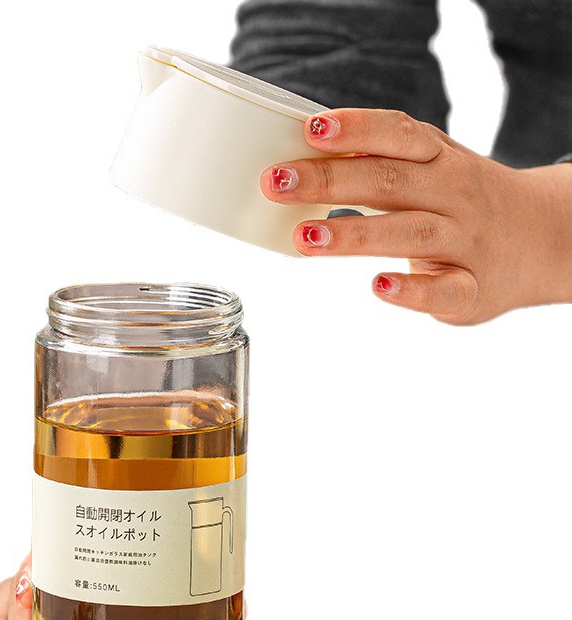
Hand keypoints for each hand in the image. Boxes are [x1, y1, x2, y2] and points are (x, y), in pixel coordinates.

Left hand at [261, 109, 571, 324]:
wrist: (543, 239)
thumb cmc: (460, 202)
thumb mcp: (430, 169)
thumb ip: (377, 164)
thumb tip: (299, 161)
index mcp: (440, 160)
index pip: (398, 135)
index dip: (356, 129)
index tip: (310, 128)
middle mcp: (454, 194)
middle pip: (390, 182)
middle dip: (330, 180)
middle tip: (276, 183)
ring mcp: (465, 243)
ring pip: (410, 233)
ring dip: (354, 234)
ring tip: (305, 237)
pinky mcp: (472, 290)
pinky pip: (445, 291)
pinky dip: (412, 290)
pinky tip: (378, 286)